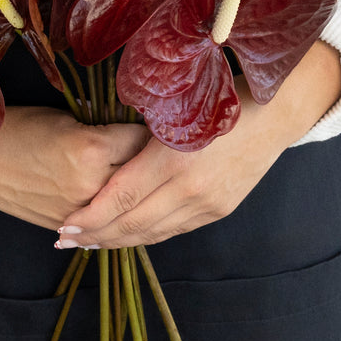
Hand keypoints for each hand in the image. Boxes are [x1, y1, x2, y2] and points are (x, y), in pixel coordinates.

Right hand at [0, 105, 149, 229]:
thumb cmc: (18, 125)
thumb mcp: (67, 118)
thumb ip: (104, 130)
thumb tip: (139, 134)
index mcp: (92, 149)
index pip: (144, 140)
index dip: (154, 131)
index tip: (162, 126)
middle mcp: (90, 185)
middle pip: (142, 174)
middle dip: (151, 160)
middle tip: (160, 149)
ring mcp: (79, 211)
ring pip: (125, 203)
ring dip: (137, 189)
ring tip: (145, 174)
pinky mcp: (65, 226)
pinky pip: (104, 220)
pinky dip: (114, 208)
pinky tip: (122, 198)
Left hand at [56, 41, 340, 248]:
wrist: (275, 113)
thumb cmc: (218, 97)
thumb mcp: (174, 108)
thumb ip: (140, 137)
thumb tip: (101, 156)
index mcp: (173, 158)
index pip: (120, 197)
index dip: (90, 216)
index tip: (65, 226)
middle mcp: (190, 189)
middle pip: (133, 223)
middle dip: (96, 235)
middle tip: (66, 241)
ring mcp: (207, 204)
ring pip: (154, 232)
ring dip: (120, 240)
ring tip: (91, 243)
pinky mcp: (220, 210)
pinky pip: (175, 230)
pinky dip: (148, 235)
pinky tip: (131, 234)